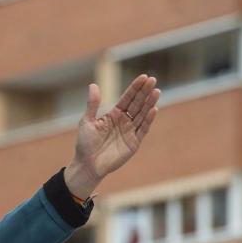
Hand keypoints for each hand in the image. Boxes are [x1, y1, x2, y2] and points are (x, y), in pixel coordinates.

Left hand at [65, 75, 160, 198]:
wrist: (87, 165)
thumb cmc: (85, 144)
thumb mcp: (87, 121)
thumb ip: (92, 104)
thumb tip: (93, 85)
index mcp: (114, 115)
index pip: (127, 98)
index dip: (135, 88)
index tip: (143, 77)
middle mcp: (124, 122)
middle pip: (137, 104)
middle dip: (145, 92)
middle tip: (153, 80)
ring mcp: (130, 132)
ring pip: (142, 115)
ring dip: (149, 103)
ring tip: (156, 91)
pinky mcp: (133, 143)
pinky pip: (142, 130)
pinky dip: (148, 120)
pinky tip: (153, 109)